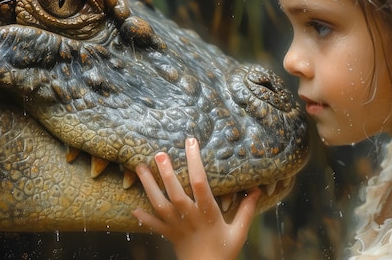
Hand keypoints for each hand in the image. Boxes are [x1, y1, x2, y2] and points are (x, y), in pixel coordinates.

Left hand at [132, 137, 259, 259]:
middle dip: (167, 174)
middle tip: (159, 153)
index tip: (191, 143)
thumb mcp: (239, 232)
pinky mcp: (169, 236)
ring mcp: (177, 227)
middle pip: (176, 194)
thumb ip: (247, 210)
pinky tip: (133, 206)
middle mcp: (190, 218)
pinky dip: (144, 217)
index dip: (195, 162)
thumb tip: (257, 189)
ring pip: (160, 205)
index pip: (201, 184)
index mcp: (208, 214)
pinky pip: (154, 226)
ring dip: (149, 186)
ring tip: (140, 167)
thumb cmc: (225, 253)